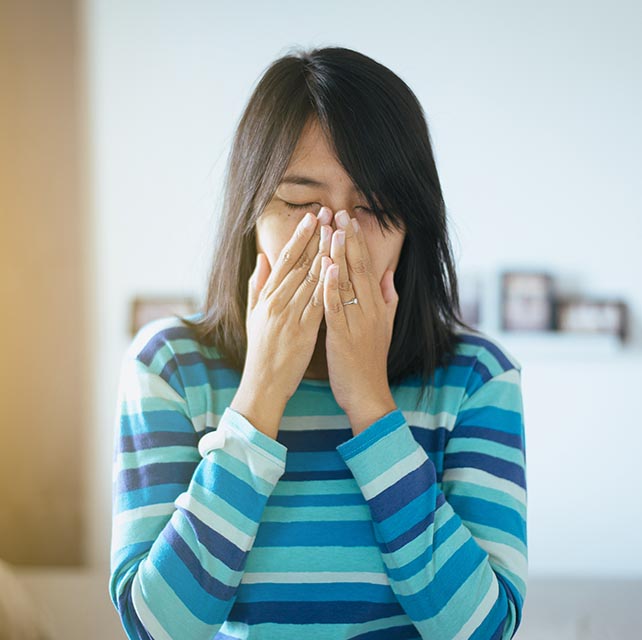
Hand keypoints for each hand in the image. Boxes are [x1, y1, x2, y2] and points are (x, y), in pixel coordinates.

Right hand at [238, 207, 332, 427]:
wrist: (262, 384)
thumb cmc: (260, 350)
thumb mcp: (253, 314)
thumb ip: (257, 285)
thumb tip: (262, 258)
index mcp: (266, 297)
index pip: (285, 260)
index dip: (299, 236)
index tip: (312, 216)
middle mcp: (276, 302)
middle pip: (298, 263)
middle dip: (314, 236)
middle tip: (327, 213)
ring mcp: (288, 316)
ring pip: (308, 279)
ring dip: (323, 253)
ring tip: (335, 230)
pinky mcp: (301, 332)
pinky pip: (316, 304)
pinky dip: (325, 285)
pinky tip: (335, 267)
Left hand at [321, 209, 398, 434]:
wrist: (368, 394)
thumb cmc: (370, 361)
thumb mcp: (385, 327)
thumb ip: (388, 299)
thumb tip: (387, 274)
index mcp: (378, 306)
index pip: (368, 267)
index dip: (358, 242)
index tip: (349, 219)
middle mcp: (370, 310)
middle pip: (359, 268)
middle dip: (348, 239)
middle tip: (339, 212)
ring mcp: (358, 322)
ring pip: (348, 283)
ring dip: (339, 255)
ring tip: (332, 230)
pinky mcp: (343, 336)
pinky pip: (337, 308)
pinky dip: (332, 287)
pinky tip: (327, 267)